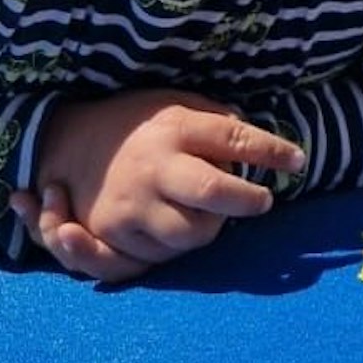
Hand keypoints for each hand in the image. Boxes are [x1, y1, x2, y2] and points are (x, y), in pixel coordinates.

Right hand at [16, 89, 298, 281]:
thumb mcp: (176, 104)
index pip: (236, 141)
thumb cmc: (137, 123)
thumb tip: (269, 146)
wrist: (64, 140)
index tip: (298, 162)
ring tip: (202, 211)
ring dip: (210, 228)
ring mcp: (131, 206)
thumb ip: (218, 123)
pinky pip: (161, 257)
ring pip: (194, 236)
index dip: (275, 152)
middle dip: (249, 202)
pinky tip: (172, 227)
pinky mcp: (111, 234)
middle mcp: (153, 169)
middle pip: (217, 197)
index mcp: (173, 130)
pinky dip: (174, 247)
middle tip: (260, 201)